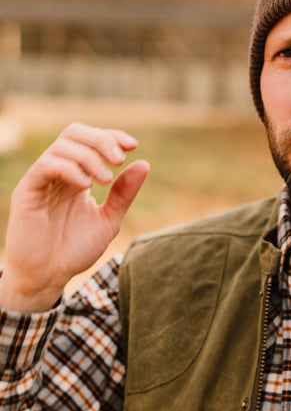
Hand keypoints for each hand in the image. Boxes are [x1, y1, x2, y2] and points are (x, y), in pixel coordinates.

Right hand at [0, 123, 149, 311]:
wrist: (48, 276)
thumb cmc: (74, 250)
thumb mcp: (108, 220)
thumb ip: (123, 194)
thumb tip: (144, 163)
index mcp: (77, 176)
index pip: (91, 140)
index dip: (111, 136)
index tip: (133, 146)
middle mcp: (58, 173)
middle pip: (75, 134)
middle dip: (101, 140)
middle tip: (119, 159)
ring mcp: (41, 180)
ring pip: (61, 146)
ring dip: (89, 157)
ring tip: (106, 179)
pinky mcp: (27, 191)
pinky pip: (45, 166)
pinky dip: (69, 169)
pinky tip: (86, 185)